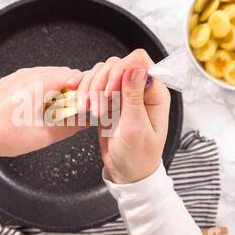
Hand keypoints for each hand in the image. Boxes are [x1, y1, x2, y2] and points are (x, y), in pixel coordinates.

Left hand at [0, 67, 85, 156]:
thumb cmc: (4, 136)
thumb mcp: (43, 136)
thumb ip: (70, 126)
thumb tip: (85, 121)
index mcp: (39, 83)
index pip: (73, 76)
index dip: (83, 90)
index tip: (85, 103)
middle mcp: (27, 74)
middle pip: (61, 73)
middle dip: (71, 89)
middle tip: (72, 109)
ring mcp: (15, 76)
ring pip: (46, 75)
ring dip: (56, 89)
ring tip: (54, 111)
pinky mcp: (7, 82)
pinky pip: (31, 79)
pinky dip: (41, 89)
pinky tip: (37, 107)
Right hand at [68, 49, 170, 182]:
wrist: (127, 172)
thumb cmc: (138, 156)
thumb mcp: (136, 128)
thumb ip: (135, 96)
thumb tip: (136, 67)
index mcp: (154, 93)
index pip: (139, 61)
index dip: (121, 70)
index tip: (111, 90)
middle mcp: (140, 89)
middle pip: (117, 64)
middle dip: (102, 81)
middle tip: (98, 106)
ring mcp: (123, 94)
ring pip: (103, 72)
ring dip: (91, 88)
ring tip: (89, 109)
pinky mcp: (109, 100)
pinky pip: (94, 85)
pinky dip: (84, 91)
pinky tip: (80, 102)